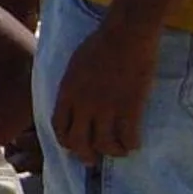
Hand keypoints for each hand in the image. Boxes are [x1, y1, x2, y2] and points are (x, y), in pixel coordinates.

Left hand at [50, 15, 158, 163]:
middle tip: (94, 159)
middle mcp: (83, 105)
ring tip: (118, 151)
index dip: (65, 141)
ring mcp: (107, 108)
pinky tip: (134, 143)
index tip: (73, 146)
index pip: (58, 127)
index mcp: (67, 93)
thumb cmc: (100, 43)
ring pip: (104, 145)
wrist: (126, 34)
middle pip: (78, 142)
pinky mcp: (130, 108)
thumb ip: (71, 86)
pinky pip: (128, 138)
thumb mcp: (74, 65)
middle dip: (84, 155)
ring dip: (111, 152)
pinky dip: (130, 145)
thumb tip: (72, 100)